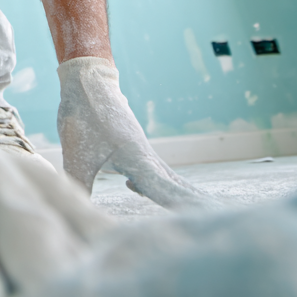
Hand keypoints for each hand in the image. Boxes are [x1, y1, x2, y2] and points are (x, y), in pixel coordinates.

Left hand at [57, 57, 214, 209]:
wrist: (88, 79)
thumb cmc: (82, 115)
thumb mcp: (76, 154)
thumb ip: (80, 185)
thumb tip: (79, 214)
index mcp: (137, 160)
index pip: (165, 191)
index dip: (183, 206)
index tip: (209, 217)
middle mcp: (147, 157)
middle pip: (176, 185)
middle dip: (195, 203)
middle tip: (220, 217)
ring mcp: (142, 151)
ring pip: (168, 177)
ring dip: (182, 194)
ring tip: (203, 209)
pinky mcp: (134, 146)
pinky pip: (155, 170)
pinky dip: (163, 183)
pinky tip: (140, 188)